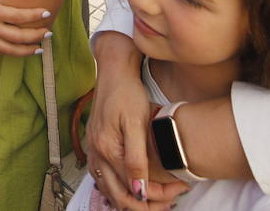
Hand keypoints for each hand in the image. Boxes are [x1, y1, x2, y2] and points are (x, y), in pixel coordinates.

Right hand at [0, 0, 50, 55]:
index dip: (35, 15)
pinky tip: (18, 51)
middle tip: (48, 33)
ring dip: (26, 50)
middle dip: (36, 36)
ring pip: (10, 49)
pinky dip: (10, 52)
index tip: (47, 13)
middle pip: (18, 37)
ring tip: (39, 48)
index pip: (19, 15)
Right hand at [86, 33, 167, 209]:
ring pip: (108, 190)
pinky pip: (103, 178)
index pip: (131, 189)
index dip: (155, 198)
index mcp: (107, 149)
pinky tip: (132, 187)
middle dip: (145, 205)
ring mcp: (92, 150)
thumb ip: (136, 159)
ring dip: (131, 200)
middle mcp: (96, 154)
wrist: (114, 72)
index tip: (177, 192)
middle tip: (169, 202)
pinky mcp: (94, 146)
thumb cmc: (127, 93)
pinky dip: (118, 188)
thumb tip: (139, 192)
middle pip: (118, 196)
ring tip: (155, 199)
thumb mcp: (136, 123)